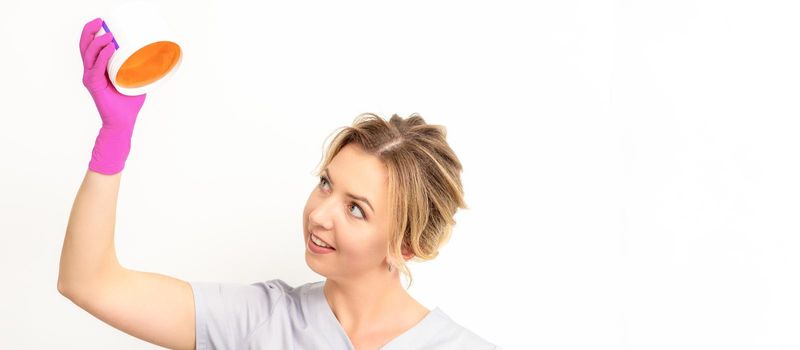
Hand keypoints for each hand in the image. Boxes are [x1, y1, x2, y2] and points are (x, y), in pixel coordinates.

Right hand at [80, 17, 146, 174]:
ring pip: (89, 55)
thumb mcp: (136, 80)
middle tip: (101, 21)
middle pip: (85, 46)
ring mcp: (91, 78)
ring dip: (98, 42)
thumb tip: (158, 57)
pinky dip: (103, 57)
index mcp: (97, 69)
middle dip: (90, 31)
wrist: (123, 122)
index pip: (90, 47)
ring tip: (109, 35)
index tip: (102, 21)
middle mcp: (91, 72)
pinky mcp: (94, 86)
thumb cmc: (128, 103)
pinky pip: (97, 69)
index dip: (93, 32)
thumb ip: (141, 69)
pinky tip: (110, 49)